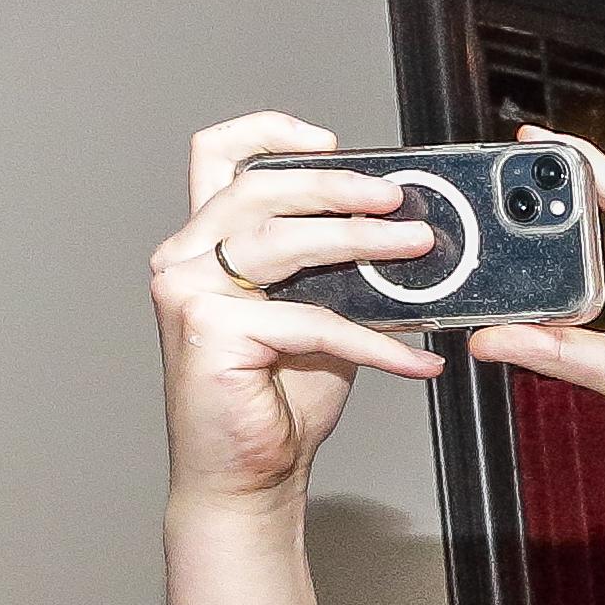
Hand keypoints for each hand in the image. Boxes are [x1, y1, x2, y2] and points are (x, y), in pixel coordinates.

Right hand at [157, 116, 448, 504]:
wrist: (251, 472)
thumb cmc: (279, 396)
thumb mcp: (318, 313)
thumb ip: (336, 270)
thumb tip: (402, 232)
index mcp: (205, 242)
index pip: (218, 157)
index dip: (268, 131)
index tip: (330, 139)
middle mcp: (184, 257)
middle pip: (260, 189)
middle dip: (337, 186)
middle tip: (398, 200)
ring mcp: (187, 291)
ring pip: (281, 241)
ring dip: (359, 241)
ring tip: (417, 247)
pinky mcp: (208, 332)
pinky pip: (309, 321)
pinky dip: (375, 342)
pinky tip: (419, 361)